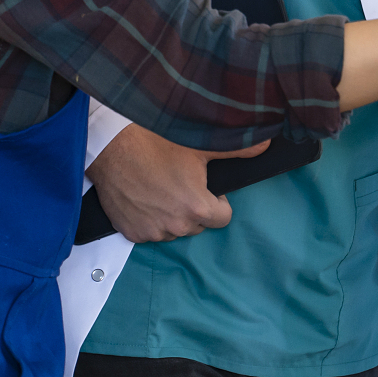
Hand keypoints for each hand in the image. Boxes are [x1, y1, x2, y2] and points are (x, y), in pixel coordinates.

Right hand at [84, 127, 270, 242]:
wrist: (111, 148)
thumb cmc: (155, 144)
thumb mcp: (200, 146)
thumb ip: (237, 150)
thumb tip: (265, 146)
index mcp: (198, 208)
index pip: (223, 218)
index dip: (219, 201)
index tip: (207, 187)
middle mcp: (176, 226)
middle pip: (198, 225)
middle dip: (195, 208)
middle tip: (181, 183)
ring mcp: (152, 232)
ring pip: (174, 229)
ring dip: (172, 215)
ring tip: (162, 188)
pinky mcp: (130, 233)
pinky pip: (150, 231)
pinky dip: (150, 219)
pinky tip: (145, 197)